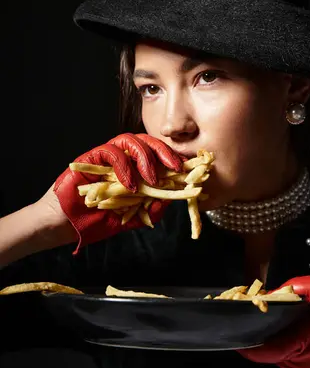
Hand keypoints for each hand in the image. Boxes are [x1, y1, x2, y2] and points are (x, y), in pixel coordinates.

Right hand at [54, 133, 182, 253]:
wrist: (66, 226)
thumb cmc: (95, 221)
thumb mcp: (130, 218)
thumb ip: (149, 209)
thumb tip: (171, 200)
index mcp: (133, 170)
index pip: (156, 155)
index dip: (172, 158)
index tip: (186, 170)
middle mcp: (122, 159)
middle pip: (147, 142)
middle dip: (164, 152)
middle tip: (175, 168)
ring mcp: (107, 157)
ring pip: (131, 141)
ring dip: (146, 158)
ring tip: (152, 179)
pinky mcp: (92, 157)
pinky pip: (111, 151)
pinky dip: (124, 165)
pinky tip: (129, 184)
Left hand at [238, 274, 309, 367]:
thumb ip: (294, 288)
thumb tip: (271, 294)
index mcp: (306, 339)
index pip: (269, 350)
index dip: (250, 347)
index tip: (236, 340)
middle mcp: (306, 362)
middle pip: (274, 353)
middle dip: (265, 337)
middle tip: (257, 320)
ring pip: (284, 357)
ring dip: (279, 341)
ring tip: (279, 323)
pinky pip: (296, 360)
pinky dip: (292, 347)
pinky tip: (297, 333)